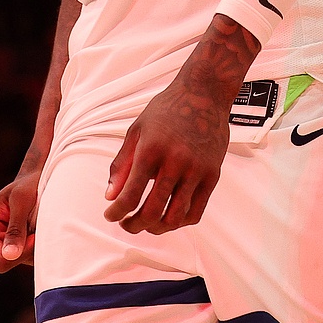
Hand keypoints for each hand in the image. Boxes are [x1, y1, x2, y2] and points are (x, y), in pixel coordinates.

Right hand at [0, 161, 41, 270]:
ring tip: (38, 225)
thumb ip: (16, 229)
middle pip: (8, 263)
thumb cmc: (29, 184)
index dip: (19, 254)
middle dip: (27, 250)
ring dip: (34, 247)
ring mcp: (1, 242)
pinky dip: (37, 246)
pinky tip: (38, 229)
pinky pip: (27, 256)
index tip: (33, 237)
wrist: (37, 177)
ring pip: (20, 261)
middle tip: (38, 229)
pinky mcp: (13, 243)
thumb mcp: (22, 201)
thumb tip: (8, 256)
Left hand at [104, 16, 256, 233]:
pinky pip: (197, 211)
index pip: (130, 194)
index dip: (117, 212)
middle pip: (152, 211)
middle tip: (126, 225)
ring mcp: (197, 170)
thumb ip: (122, 164)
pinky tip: (169, 218)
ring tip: (147, 225)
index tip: (110, 216)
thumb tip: (110, 196)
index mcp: (151, 150)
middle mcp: (175, 162)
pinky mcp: (213, 175)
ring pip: (176, 217)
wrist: (203, 93)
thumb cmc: (165, 110)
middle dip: (134, 225)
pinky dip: (181, 221)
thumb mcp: (136, 131)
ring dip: (157, 228)